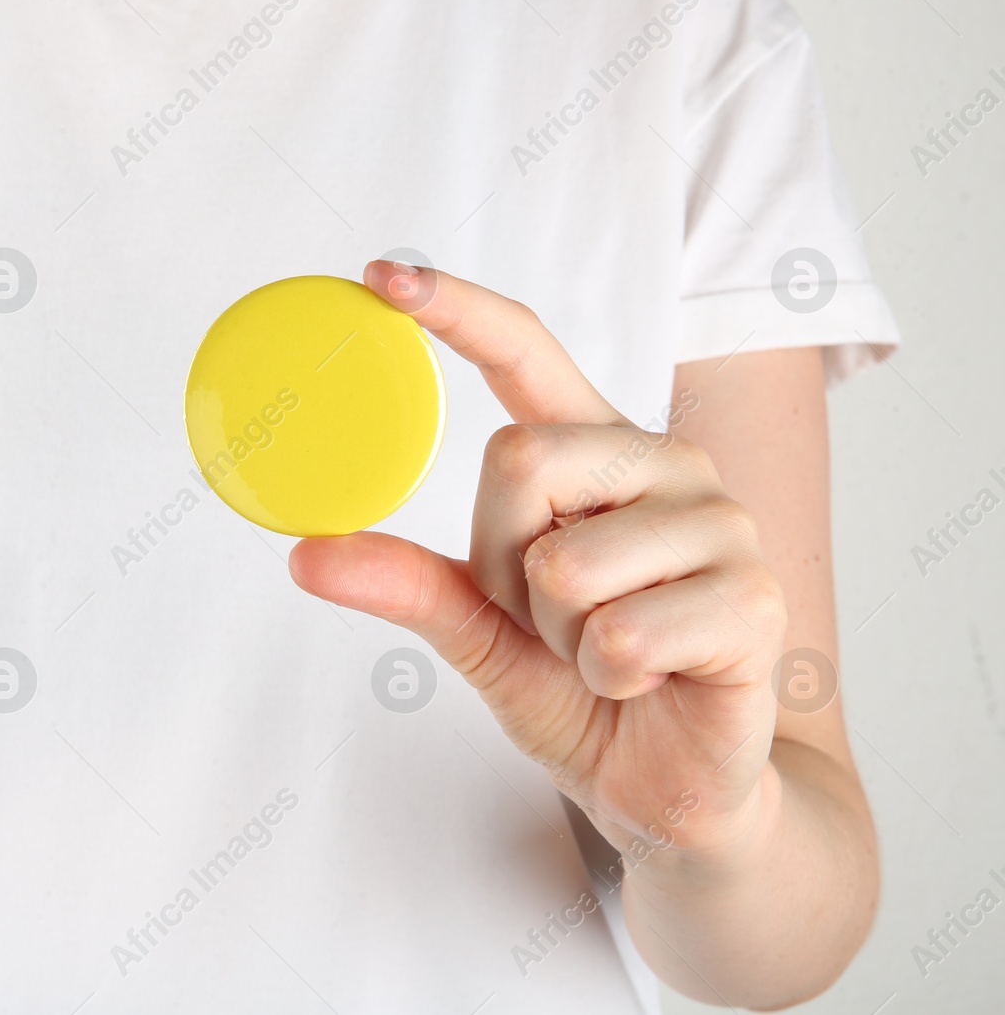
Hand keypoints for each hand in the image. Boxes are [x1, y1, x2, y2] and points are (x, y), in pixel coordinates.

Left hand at [290, 261, 788, 865]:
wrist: (665, 785)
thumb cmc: (579, 688)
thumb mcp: (481, 630)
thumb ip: (409, 584)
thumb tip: (305, 554)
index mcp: (597, 451)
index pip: (527, 352)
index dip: (457, 309)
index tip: (382, 276)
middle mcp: (666, 464)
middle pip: (519, 459)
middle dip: (502, 563)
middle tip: (549, 616)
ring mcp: (720, 523)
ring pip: (565, 562)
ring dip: (557, 636)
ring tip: (606, 652)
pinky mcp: (755, 597)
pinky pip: (620, 633)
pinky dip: (607, 678)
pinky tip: (648, 682)